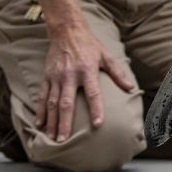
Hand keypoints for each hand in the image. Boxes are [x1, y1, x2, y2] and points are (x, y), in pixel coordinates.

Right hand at [36, 24, 134, 142]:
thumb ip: (118, 73)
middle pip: (67, 103)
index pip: (93, 94)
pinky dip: (40, 111)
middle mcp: (70, 75)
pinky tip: (40, 124)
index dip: (96, 109)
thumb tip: (131, 87)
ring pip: (51, 103)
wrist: (67, 31)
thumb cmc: (90, 45)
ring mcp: (56, 77)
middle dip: (65, 123)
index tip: (97, 125)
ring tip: (51, 137)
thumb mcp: (106, 56)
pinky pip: (42, 96)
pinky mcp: (46, 76)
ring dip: (52, 121)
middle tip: (63, 140)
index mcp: (87, 71)